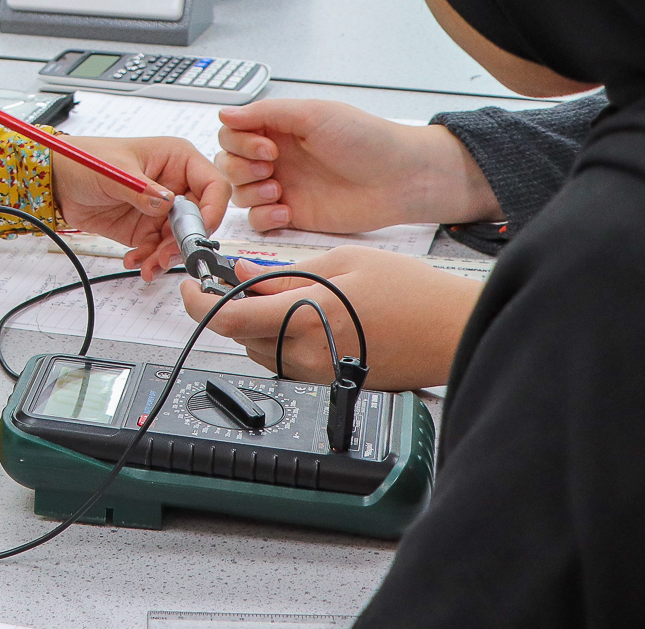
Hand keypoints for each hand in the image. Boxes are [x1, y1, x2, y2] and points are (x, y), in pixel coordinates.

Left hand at [46, 137, 228, 278]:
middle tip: (166, 254)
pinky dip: (149, 260)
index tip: (199, 232)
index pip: (214, 186)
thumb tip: (168, 203)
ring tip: (148, 264)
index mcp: (177, 159)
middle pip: (200, 219)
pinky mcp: (146, 229)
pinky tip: (135, 261)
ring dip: (166, 256)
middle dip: (185, 241)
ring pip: (180, 240)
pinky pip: (158, 250)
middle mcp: (175, 184)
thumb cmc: (85, 160)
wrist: (57, 181)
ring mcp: (162, 209)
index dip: (212, 211)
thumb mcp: (115, 171)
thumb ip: (142, 190)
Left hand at [177, 246, 480, 389]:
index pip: (228, 320)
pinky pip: (288, 361)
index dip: (197, 304)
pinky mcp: (332, 382)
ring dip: (256, 324)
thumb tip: (243, 271)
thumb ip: (286, 271)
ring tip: (279, 292)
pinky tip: (305, 313)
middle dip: (229, 309)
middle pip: (240, 337)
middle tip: (234, 280)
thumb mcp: (343, 262)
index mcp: (305, 319)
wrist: (454, 331)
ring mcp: (319, 374)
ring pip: (262, 350)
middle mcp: (306, 355)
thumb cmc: (413, 293)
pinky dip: (282, 337)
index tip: (190, 287)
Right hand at [217, 99, 500, 232]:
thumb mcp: (313, 114)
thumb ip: (265, 114)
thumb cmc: (365, 139)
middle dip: (242, 167)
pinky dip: (263, 217)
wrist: (399, 178)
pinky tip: (285, 210)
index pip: (233, 133)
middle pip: (229, 163)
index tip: (267, 147)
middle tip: (272, 167)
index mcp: (279, 128)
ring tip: (278, 191)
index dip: (240, 142)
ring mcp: (283, 186)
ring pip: (239, 191)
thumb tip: (225, 114)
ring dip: (250, 191)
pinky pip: (258, 220)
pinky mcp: (293, 214)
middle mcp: (277, 156)